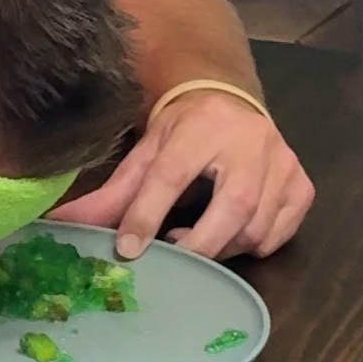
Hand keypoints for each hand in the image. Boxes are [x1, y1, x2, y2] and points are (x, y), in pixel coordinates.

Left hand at [48, 92, 314, 260]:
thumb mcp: (144, 152)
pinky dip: (254, 245)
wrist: (227, 103)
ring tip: (195, 242)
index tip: (128, 248)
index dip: (147, 214)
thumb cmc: (180, 131)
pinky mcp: (302, 183)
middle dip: (198, 244)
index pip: (172, 174)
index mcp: (200, 125)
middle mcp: (249, 140)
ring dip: (223, 247)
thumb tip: (61, 222)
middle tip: (172, 258)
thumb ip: (110, 193)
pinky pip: (281, 232)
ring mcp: (282, 162)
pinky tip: (229, 235)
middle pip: (231, 207)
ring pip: (257, 226)